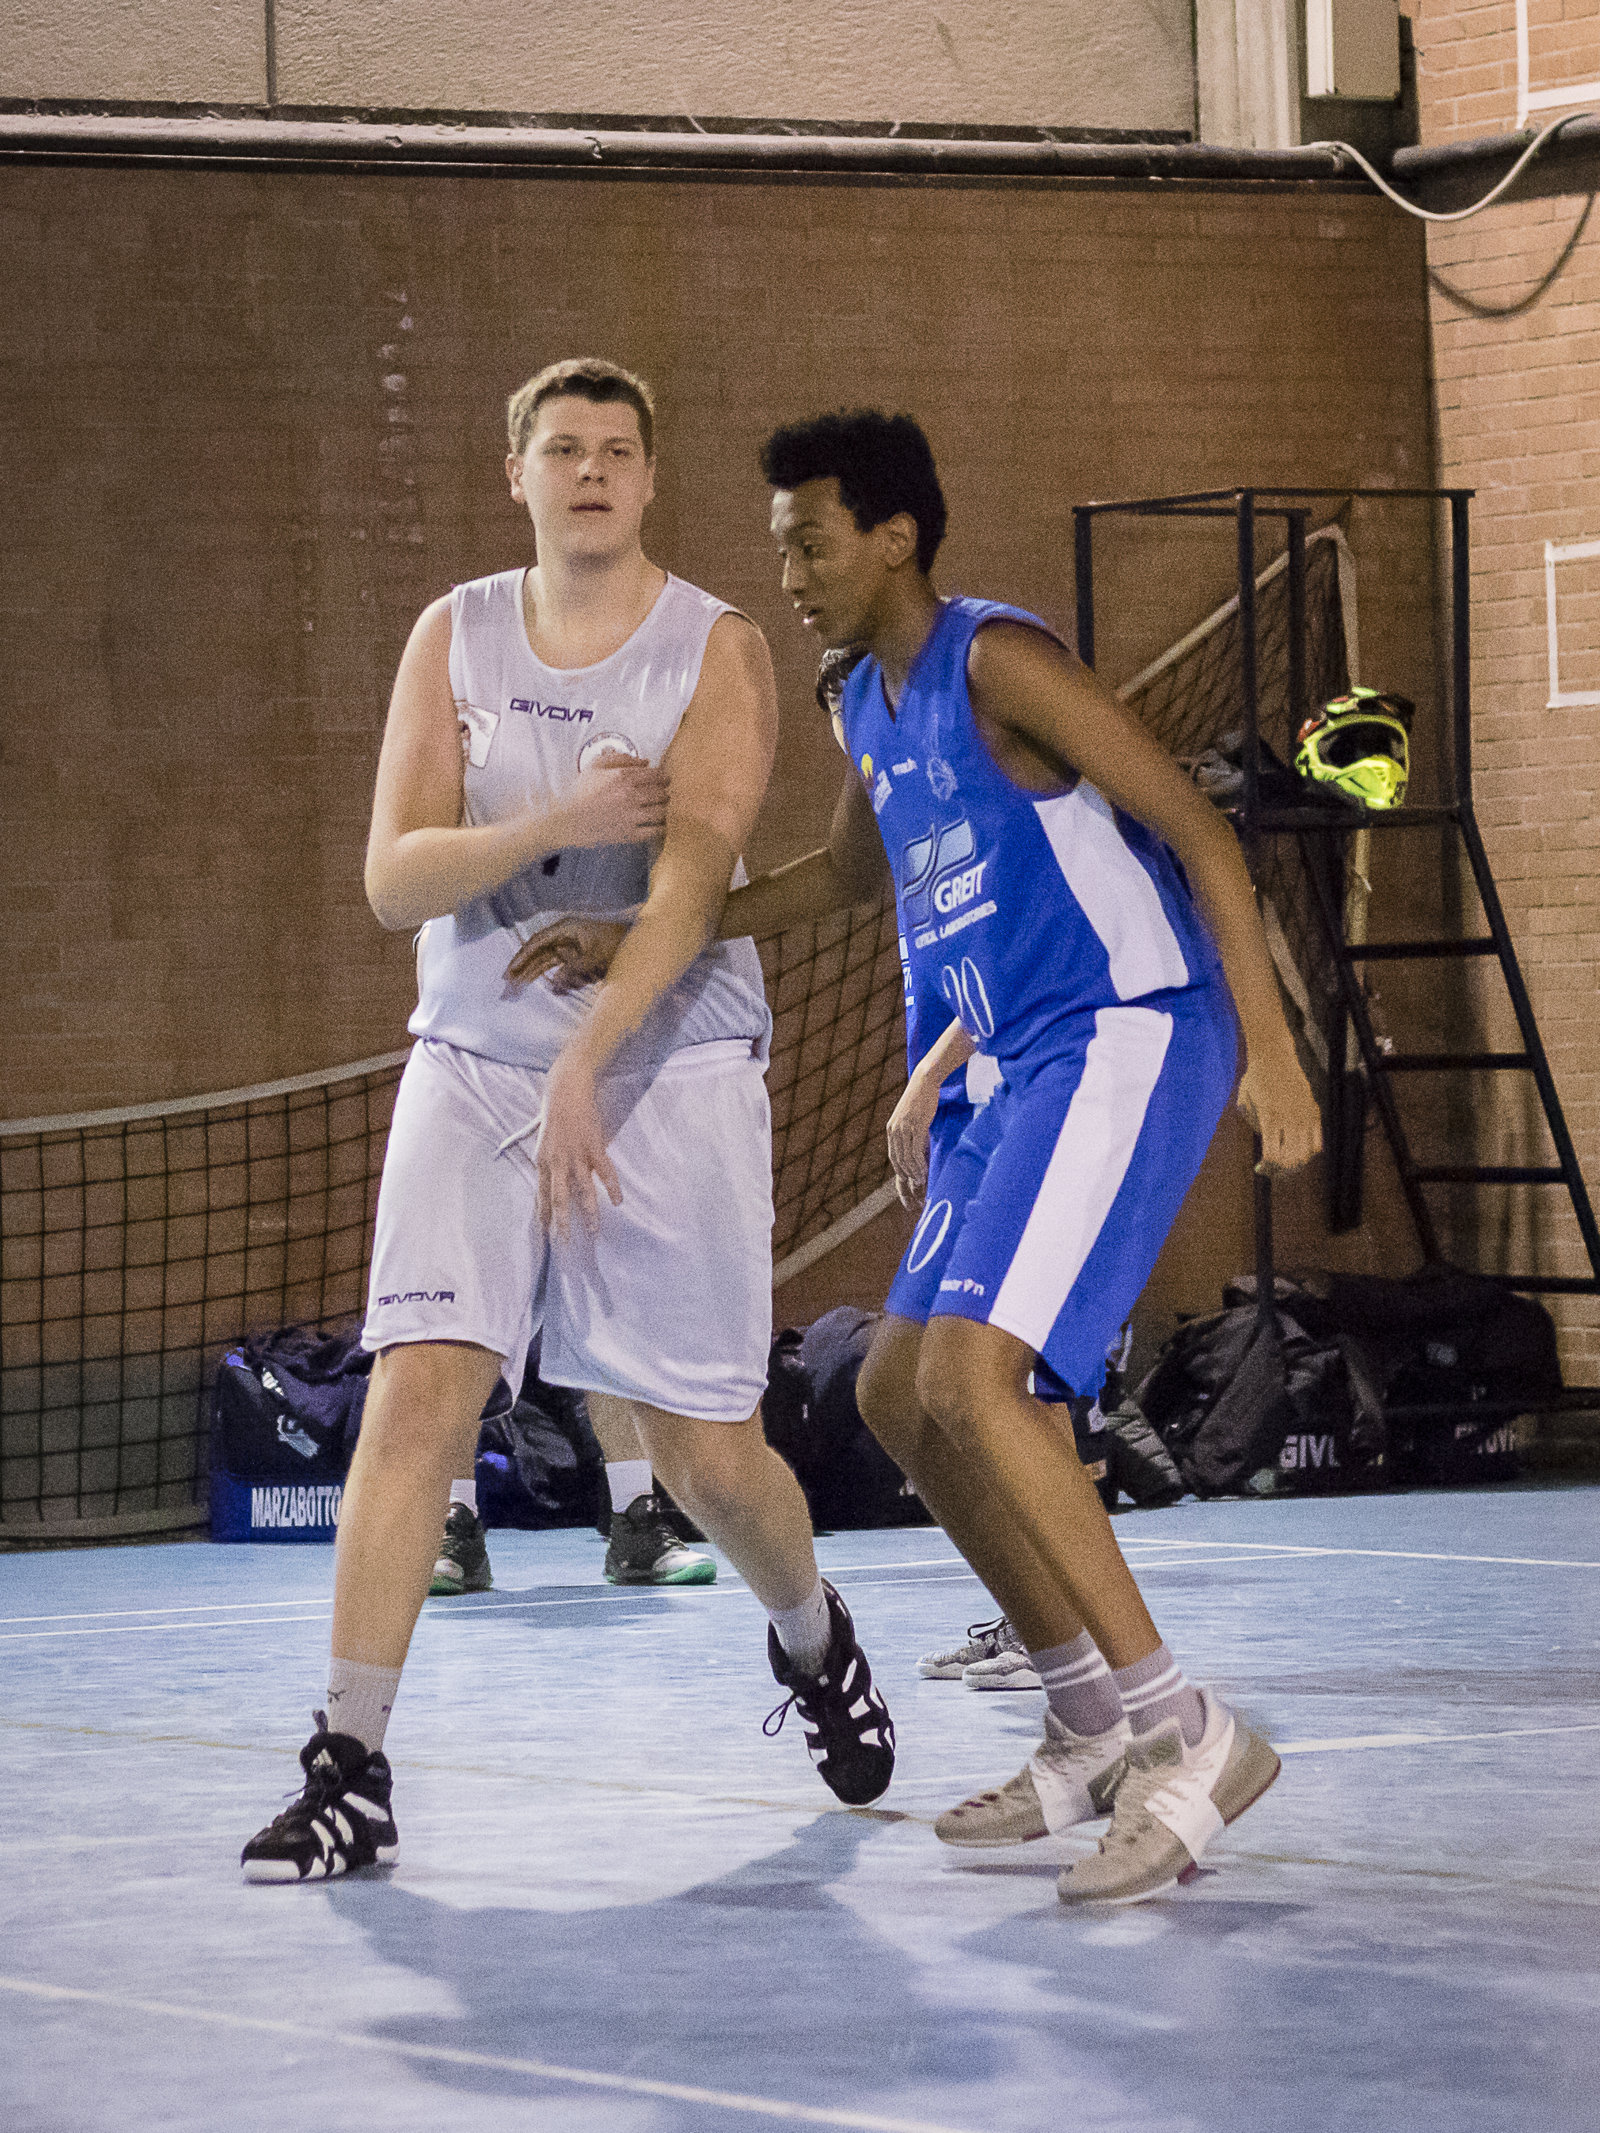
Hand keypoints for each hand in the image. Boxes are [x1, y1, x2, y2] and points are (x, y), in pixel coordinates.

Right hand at [505, 916, 628, 990]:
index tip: (510, 973)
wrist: (642, 944)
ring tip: (516, 994)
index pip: (537, 943)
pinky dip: (557, 982)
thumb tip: (554, 985)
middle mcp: (565, 938)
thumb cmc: (619, 944)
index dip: (522, 958)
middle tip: (506, 990)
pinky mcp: (579, 961)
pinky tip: (555, 991)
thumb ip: (574, 970)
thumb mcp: (597, 957)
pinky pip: (562, 973)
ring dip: (533, 979)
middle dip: (522, 973)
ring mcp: (571, 949)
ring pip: (546, 966)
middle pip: (537, 956)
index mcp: (566, 929)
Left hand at [536, 1048, 620, 1239]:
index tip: (545, 1233)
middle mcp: (557, 1161)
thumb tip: (549, 1172)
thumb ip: (547, 1156)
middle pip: (559, 1198)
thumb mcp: (542, 1135)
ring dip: (588, 1212)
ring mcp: (577, 1155)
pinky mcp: (594, 1147)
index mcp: (542, 1159)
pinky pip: (605, 1173)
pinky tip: (618, 1202)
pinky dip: (612, 1188)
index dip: (543, 1214)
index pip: (542, 1194)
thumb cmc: (553, 1109)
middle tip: (566, 1243)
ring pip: (583, 1191)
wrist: (566, 1087)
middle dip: (562, 1223)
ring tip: (593, 1231)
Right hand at [552, 754, 667, 849]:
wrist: (568, 820)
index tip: (664, 779)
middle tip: (662, 794)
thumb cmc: (580, 792)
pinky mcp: (629, 834)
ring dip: (663, 809)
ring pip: (662, 812)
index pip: (657, 775)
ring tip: (659, 809)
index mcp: (623, 777)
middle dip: (664, 793)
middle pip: (662, 793)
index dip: (664, 777)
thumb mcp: (595, 766)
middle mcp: (631, 796)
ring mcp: (631, 816)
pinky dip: (660, 827)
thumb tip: (646, 761)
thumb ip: (621, 758)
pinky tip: (656, 825)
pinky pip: (655, 831)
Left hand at [886, 1067, 943, 1208]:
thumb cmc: (921, 1100)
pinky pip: (915, 1151)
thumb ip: (912, 1136)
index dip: (900, 1177)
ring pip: (906, 1159)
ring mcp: (904, 1129)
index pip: (894, 1160)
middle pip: (898, 1162)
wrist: (924, 1081)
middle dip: (907, 1181)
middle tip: (916, 1194)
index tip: (908, 1190)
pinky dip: (919, 1165)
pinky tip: (924, 1173)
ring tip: (921, 1184)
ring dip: (914, 1174)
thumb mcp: (913, 1120)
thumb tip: (919, 1154)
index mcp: (891, 1131)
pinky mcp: (916, 1126)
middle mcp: (894, 1131)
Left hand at [1236, 1045, 1322, 1175]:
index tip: (1260, 1168)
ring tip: (1285, 1162)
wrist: (1275, 1056)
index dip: (1267, 1168)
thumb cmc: (1255, 1079)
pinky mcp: (1315, 1112)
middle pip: (1291, 1160)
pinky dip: (1310, 1152)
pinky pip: (1318, 1142)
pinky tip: (1299, 1150)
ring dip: (1295, 1164)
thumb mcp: (1244, 1102)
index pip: (1273, 1156)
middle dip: (1280, 1171)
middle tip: (1273, 1170)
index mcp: (1269, 1118)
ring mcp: (1305, 1116)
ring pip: (1306, 1154)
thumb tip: (1268, 1142)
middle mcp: (1290, 1119)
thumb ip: (1253, 1124)